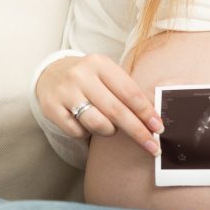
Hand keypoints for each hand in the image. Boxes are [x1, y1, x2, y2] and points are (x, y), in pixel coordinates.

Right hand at [35, 54, 163, 153]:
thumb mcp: (107, 75)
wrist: (51, 75)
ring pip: (97, 123)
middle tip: (152, 146)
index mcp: (100, 63)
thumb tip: (152, 118)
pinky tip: (88, 124)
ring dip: (110, 131)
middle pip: (116, 111)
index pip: (129, 91)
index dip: (145, 112)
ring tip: (110, 127)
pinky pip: (78, 132)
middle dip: (137, 131)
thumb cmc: (89, 78)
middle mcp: (81, 76)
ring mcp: (65, 92)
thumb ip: (127, 92)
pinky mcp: (52, 109)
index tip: (158, 127)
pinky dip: (88, 133)